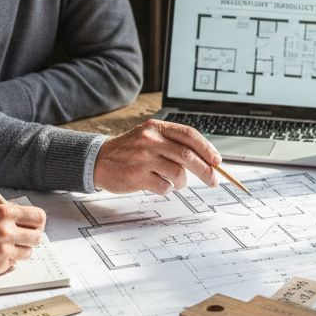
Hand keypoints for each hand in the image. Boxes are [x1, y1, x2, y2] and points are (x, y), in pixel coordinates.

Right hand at [0, 201, 46, 277]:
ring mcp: (3, 250)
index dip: (37, 222)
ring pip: (28, 252)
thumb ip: (8, 214)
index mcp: (3, 212)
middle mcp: (5, 231)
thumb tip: (28, 219)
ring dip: (19, 250)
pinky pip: (14, 263)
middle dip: (31, 237)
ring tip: (2, 246)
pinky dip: (7, 260)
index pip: (38, 217)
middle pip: (37, 237)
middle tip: (22, 237)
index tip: (34, 225)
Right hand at [93, 120, 220, 194]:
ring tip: (176, 182)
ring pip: (178, 173)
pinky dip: (167, 188)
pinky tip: (159, 184)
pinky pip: (164, 186)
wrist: (99, 160)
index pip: (189, 135)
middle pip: (188, 156)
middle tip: (213, 180)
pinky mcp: (137, 176)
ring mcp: (143, 158)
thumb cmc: (130, 150)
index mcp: (156, 127)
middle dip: (205, 170)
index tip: (217, 161)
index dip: (207, 148)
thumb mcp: (149, 136)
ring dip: (183, 182)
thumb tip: (205, 159)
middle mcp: (150, 140)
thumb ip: (173, 143)